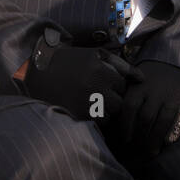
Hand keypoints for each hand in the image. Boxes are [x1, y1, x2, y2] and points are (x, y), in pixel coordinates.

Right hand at [18, 32, 139, 121]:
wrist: (37, 71)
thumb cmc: (71, 61)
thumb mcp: (95, 55)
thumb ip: (121, 65)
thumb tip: (143, 79)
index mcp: (101, 70)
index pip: (123, 86)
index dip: (115, 86)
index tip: (102, 83)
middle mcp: (95, 87)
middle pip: (119, 103)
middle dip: (112, 100)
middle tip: (97, 94)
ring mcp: (85, 103)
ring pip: (110, 115)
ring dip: (104, 111)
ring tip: (90, 101)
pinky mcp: (76, 116)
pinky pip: (97, 124)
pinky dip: (94, 119)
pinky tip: (83, 108)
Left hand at [118, 61, 179, 155]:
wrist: (179, 66)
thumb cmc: (151, 81)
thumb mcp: (136, 82)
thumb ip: (125, 99)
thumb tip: (110, 124)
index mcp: (140, 85)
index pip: (129, 107)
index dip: (125, 126)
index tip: (124, 140)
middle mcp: (156, 90)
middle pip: (145, 118)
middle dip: (139, 137)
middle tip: (135, 150)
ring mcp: (173, 96)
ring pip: (162, 122)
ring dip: (155, 140)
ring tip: (150, 152)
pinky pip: (179, 121)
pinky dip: (173, 133)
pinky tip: (167, 142)